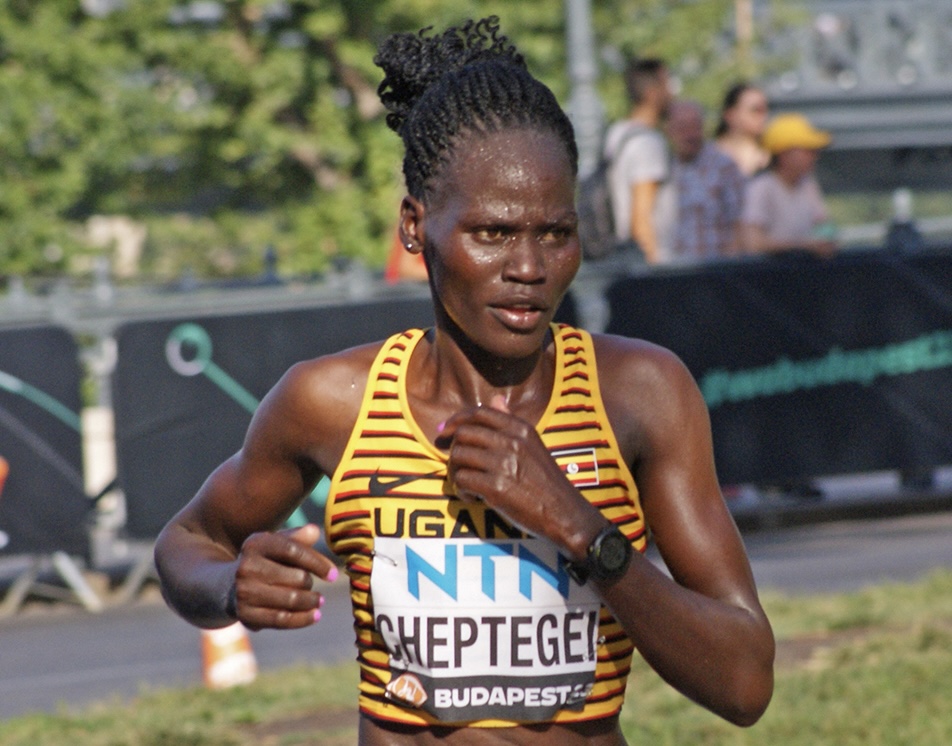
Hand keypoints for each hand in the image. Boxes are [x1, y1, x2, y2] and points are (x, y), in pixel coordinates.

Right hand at [231, 523, 337, 630]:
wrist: (230, 585)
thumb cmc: (266, 561)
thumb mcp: (278, 543)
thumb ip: (298, 538)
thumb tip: (315, 531)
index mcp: (256, 543)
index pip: (293, 550)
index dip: (317, 562)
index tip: (334, 574)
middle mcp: (246, 566)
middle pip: (296, 578)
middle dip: (310, 583)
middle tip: (312, 587)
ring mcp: (244, 592)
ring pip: (291, 600)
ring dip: (311, 602)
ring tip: (318, 601)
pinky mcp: (245, 615)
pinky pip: (282, 620)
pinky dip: (303, 619)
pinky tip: (315, 615)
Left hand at [437, 395, 601, 554]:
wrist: (563, 511)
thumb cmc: (546, 479)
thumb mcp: (533, 443)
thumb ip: (510, 421)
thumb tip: (495, 399)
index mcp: (520, 428)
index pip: (478, 413)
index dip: (456, 420)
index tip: (444, 431)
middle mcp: (511, 441)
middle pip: (463, 434)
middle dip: (454, 449)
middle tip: (458, 465)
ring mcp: (503, 463)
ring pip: (458, 456)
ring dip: (456, 472)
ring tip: (467, 484)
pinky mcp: (497, 487)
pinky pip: (462, 480)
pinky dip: (462, 490)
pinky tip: (473, 496)